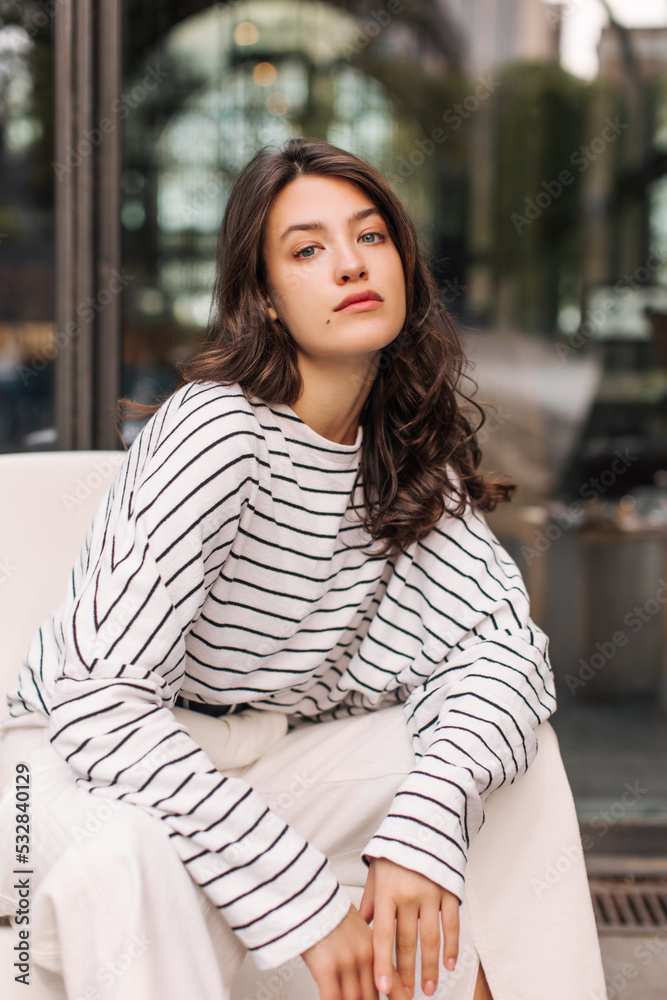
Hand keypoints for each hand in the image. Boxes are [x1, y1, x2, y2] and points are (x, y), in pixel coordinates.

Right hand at [301, 905, 408, 999]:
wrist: (312, 896)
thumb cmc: (329, 911)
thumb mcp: (357, 927)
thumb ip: (366, 948)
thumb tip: (370, 968)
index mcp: (373, 946)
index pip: (391, 979)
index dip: (397, 995)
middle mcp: (363, 955)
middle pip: (372, 995)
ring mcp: (345, 961)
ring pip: (354, 999)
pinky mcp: (325, 965)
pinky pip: (332, 996)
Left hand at [358, 858, 459, 998]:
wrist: (424, 822)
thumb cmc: (395, 852)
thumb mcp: (376, 873)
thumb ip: (370, 903)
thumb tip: (364, 931)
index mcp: (387, 892)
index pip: (383, 936)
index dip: (382, 964)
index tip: (381, 988)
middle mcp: (408, 895)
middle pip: (407, 942)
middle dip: (406, 973)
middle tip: (405, 995)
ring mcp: (431, 893)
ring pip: (431, 939)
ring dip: (429, 967)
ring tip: (428, 988)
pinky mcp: (449, 890)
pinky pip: (451, 924)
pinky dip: (451, 947)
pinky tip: (448, 965)